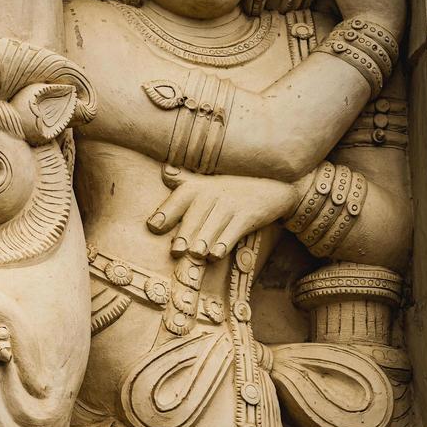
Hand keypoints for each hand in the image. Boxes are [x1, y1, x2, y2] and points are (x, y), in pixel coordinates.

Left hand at [146, 166, 304, 259]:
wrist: (272, 184)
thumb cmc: (232, 187)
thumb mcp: (208, 181)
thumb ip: (183, 180)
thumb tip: (164, 170)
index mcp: (198, 188)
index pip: (179, 199)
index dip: (166, 212)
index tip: (153, 226)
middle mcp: (212, 194)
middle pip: (195, 216)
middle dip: (185, 233)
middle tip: (176, 250)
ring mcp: (231, 204)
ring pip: (213, 225)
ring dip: (204, 241)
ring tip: (195, 254)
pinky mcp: (248, 215)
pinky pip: (234, 231)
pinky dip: (225, 243)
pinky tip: (216, 255)